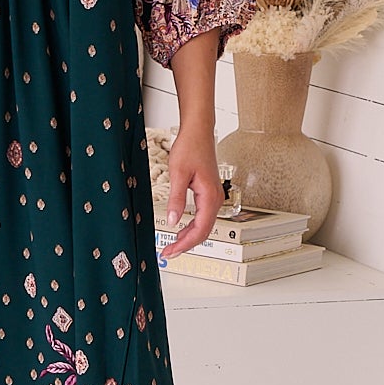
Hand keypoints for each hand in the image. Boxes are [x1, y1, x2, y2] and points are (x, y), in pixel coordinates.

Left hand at [159, 121, 222, 257]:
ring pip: (204, 226)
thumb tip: (173, 221)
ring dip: (188, 237)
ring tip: (171, 245)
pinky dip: (191, 227)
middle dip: (185, 245)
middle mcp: (216, 199)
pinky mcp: (208, 194)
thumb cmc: (190, 147)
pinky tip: (180, 230)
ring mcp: (214, 197)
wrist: (198, 132)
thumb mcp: (178, 174)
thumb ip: (176, 199)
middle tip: (167, 253)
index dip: (184, 245)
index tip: (170, 252)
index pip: (200, 230)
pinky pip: (202, 217)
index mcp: (210, 197)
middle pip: (204, 232)